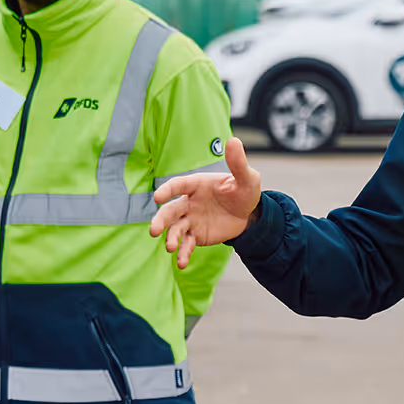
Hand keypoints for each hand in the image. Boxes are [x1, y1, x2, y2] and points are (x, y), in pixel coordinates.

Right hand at [149, 139, 263, 268]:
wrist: (249, 215)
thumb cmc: (244, 191)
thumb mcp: (246, 178)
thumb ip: (238, 163)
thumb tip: (233, 140)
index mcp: (197, 185)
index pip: (178, 185)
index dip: (167, 190)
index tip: (157, 197)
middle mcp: (189, 202)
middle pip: (170, 211)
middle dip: (161, 220)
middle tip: (153, 231)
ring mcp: (191, 220)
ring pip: (175, 229)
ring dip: (170, 238)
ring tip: (169, 248)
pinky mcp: (197, 235)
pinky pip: (187, 244)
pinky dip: (183, 254)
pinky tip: (182, 264)